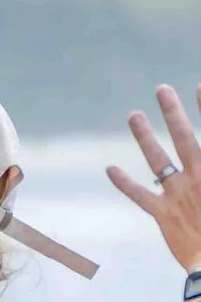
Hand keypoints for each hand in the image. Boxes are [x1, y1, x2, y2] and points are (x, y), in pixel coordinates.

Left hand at [107, 84, 200, 270]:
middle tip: (161, 89)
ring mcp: (180, 195)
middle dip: (173, 112)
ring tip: (133, 115)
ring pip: (159, 160)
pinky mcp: (164, 215)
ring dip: (144, 137)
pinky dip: (124, 183)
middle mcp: (200, 177)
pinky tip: (109, 168)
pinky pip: (140, 196)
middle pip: (186, 138)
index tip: (199, 86)